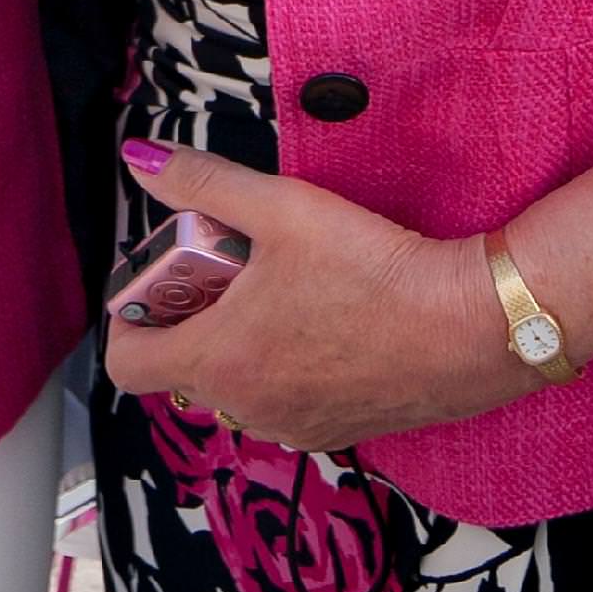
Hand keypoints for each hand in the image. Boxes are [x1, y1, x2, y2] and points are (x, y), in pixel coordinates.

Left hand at [105, 142, 536, 454]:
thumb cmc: (372, 270)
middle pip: (180, 370)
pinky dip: (282, 366)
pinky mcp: (337, 430)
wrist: (468, 329)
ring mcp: (293, 427)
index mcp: (217, 362)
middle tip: (224, 265)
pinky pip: (283, 402)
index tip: (157, 278)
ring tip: (276, 288)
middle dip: (190, 316)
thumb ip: (202, 182)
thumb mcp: (279, 207)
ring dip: (236, 344)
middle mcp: (246, 409)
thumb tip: (140, 160)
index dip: (129, 316)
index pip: (124, 364)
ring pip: (234, 387)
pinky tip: (321, 319)